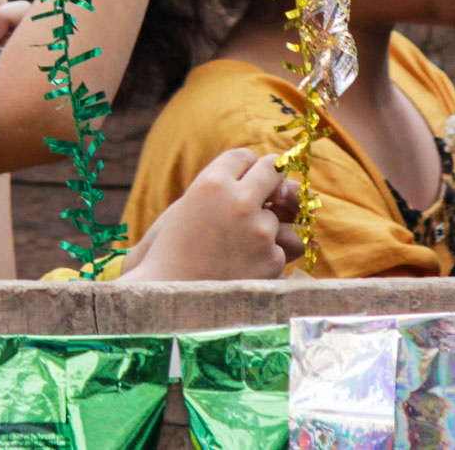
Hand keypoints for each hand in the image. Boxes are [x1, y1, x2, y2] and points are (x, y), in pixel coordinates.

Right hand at [117, 148, 302, 281]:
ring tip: (244, 243)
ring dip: (271, 224)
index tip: (238, 182)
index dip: (243, 168)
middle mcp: (239, 200)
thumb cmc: (175, 251)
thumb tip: (286, 186)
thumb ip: (228, 189)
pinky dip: (266, 257)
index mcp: (212, 182)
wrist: (168, 297)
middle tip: (256, 200)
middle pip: (272, 170)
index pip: (244, 156)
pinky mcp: (272, 259)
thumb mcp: (190, 207)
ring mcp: (259, 230)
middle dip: (269, 181)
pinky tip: (242, 267)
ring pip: (283, 214)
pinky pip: (281, 248)